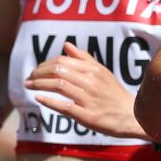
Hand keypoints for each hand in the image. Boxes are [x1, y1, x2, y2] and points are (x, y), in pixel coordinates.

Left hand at [24, 41, 144, 138]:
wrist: (131, 116)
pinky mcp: (88, 116)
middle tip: (29, 79)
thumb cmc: (113, 94)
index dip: (45, 64)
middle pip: (58, 71)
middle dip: (38, 74)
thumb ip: (83, 58)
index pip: (63, 61)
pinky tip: (38, 98)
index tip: (36, 71)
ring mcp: (90, 99)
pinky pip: (65, 106)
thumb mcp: (102, 72)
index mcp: (93, 70)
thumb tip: (66, 44)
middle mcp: (91, 82)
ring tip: (28, 86)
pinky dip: (49, 101)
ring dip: (39, 85)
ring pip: (59, 86)